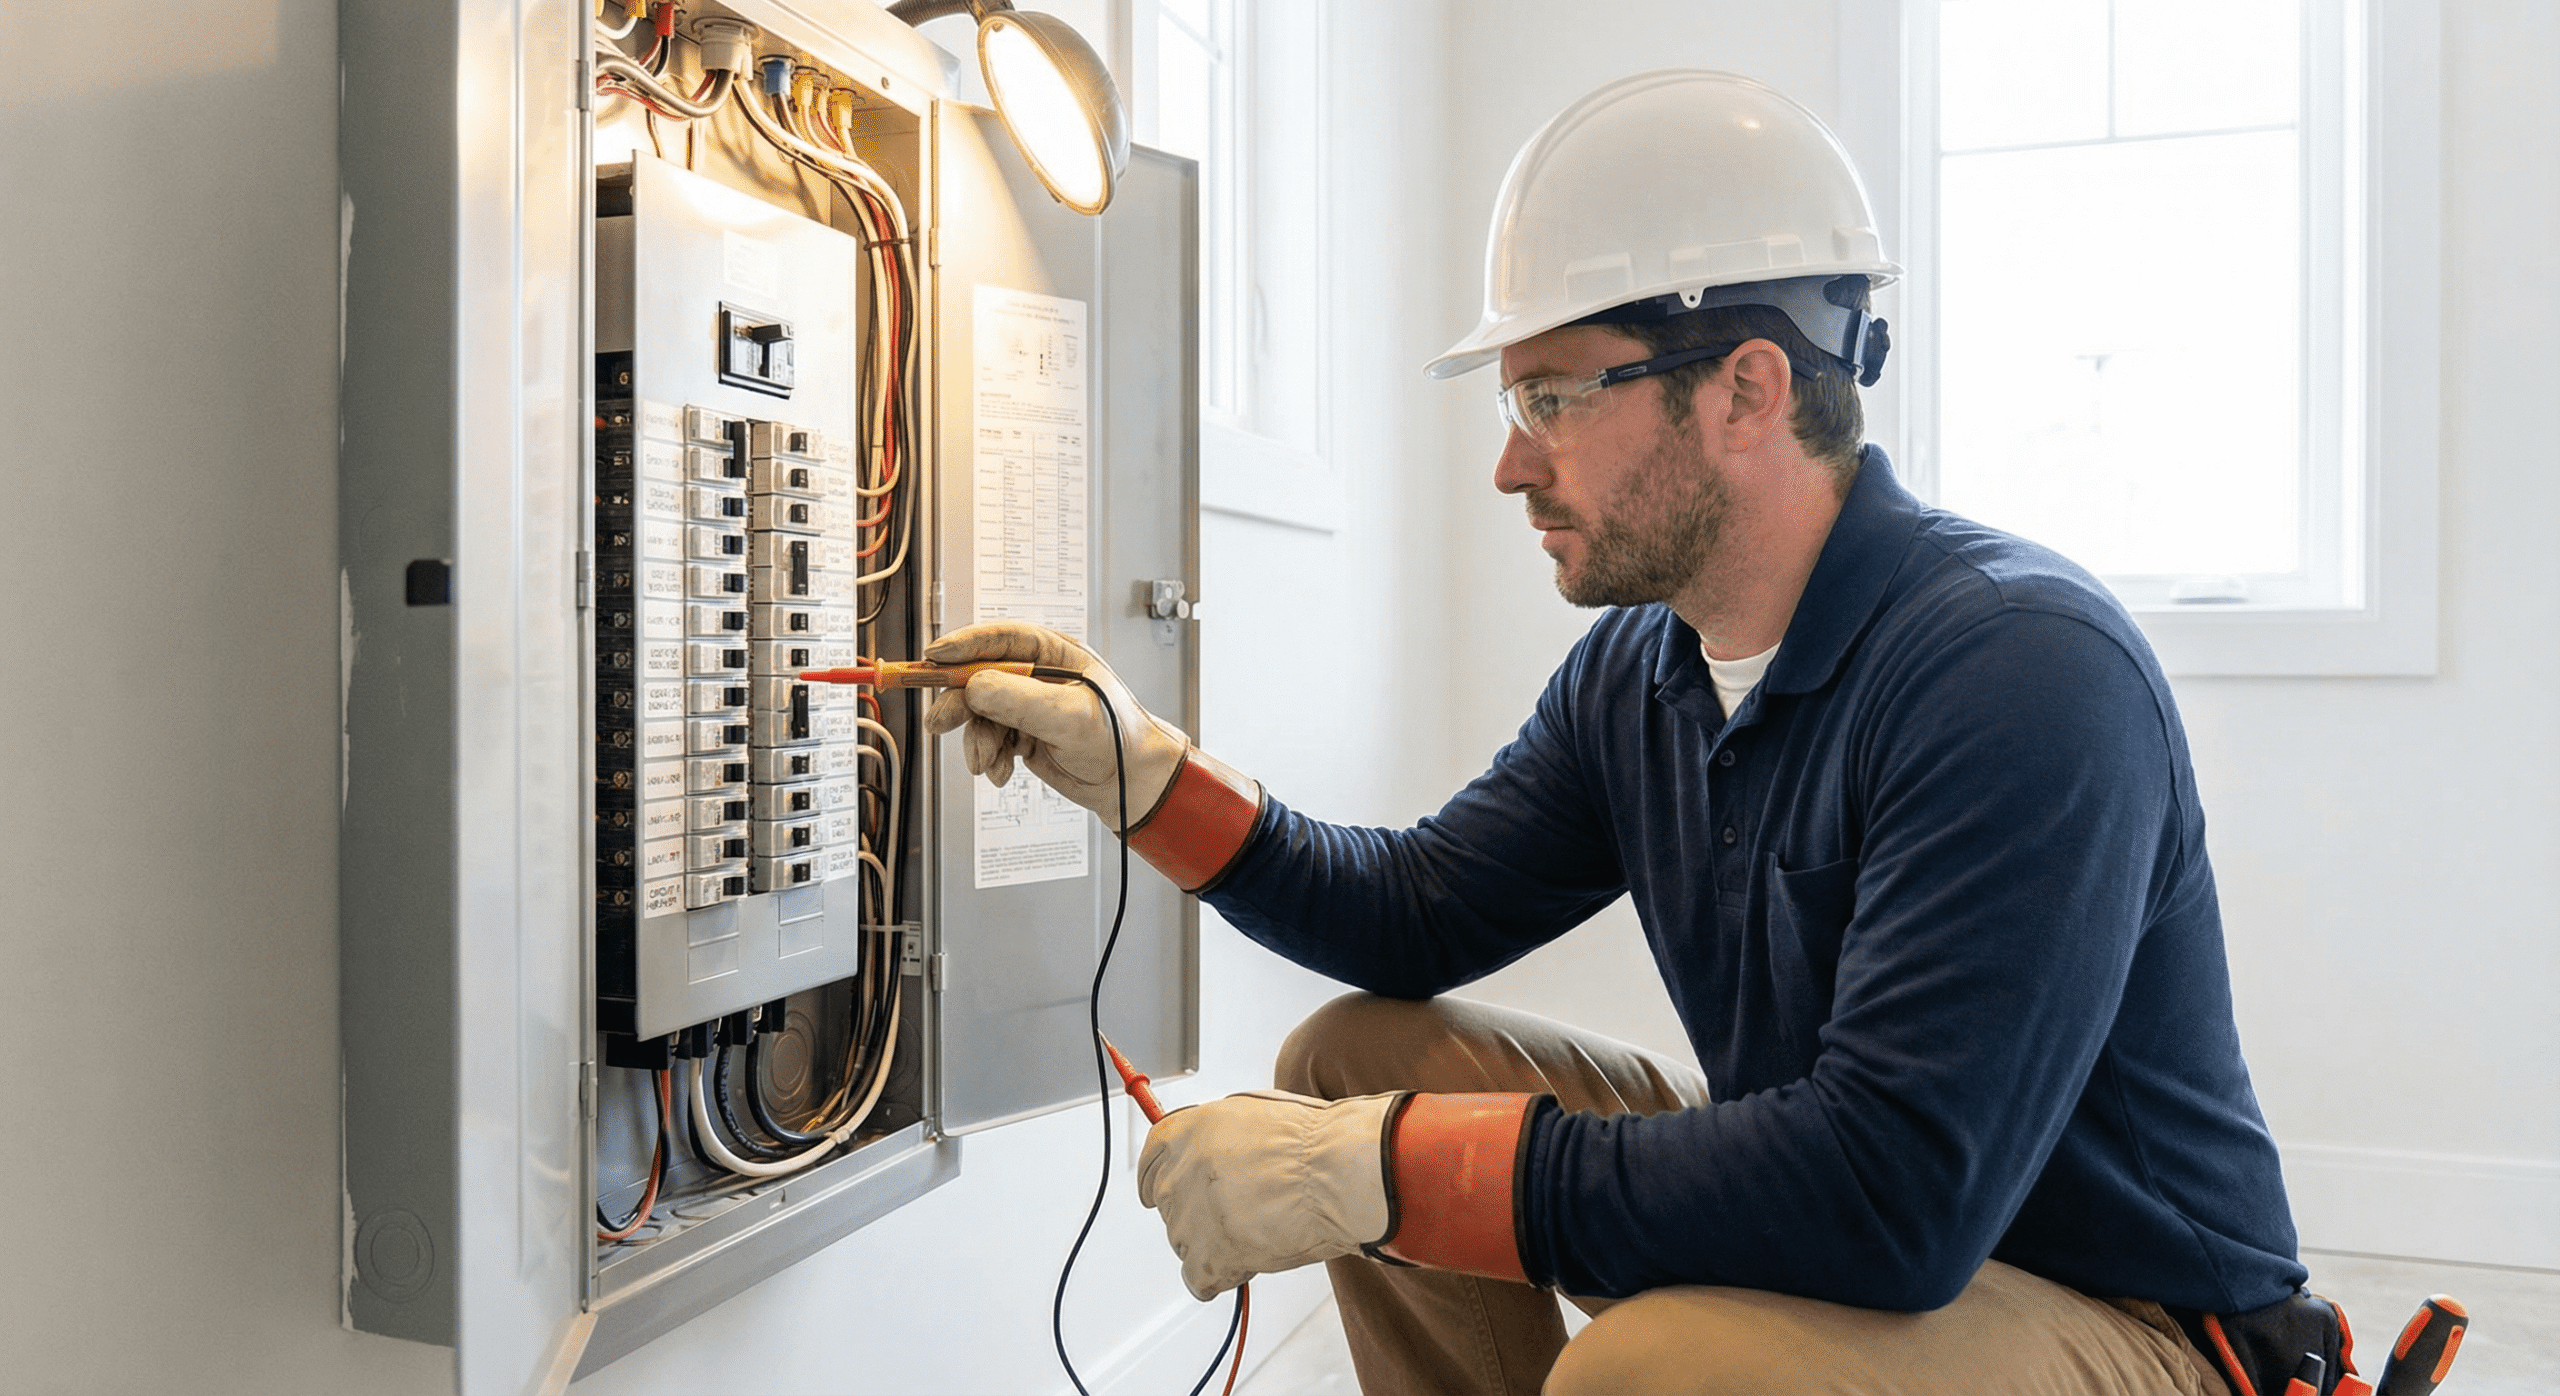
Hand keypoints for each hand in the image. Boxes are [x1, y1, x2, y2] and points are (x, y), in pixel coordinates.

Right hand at [921, 621, 1189, 829]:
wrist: (1128, 785)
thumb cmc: (1118, 739)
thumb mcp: (1069, 716)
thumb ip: (1019, 700)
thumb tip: (974, 687)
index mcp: (1053, 654)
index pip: (999, 639)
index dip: (963, 646)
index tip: (934, 658)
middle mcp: (1036, 675)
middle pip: (978, 677)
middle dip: (959, 703)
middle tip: (942, 723)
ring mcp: (1027, 705)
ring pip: (979, 714)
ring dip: (978, 741)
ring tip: (988, 763)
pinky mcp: (1021, 733)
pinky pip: (989, 740)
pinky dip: (990, 758)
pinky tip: (1002, 772)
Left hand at [1136, 1090, 1399, 1299]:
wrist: (1335, 1174)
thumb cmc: (1309, 1141)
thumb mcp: (1251, 1113)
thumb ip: (1217, 1136)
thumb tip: (1214, 1151)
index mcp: (1183, 1132)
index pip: (1150, 1161)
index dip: (1165, 1178)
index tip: (1177, 1187)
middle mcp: (1177, 1175)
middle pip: (1171, 1206)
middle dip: (1201, 1211)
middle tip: (1244, 1207)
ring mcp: (1188, 1220)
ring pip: (1186, 1244)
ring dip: (1215, 1242)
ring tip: (1261, 1227)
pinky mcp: (1208, 1260)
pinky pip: (1199, 1280)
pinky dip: (1220, 1276)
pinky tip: (1248, 1260)